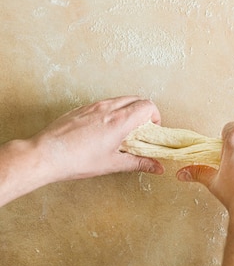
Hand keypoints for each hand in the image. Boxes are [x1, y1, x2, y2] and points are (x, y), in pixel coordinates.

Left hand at [30, 96, 163, 183]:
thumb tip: (156, 167)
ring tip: (123, 129)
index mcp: (120, 121)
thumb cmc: (76, 160)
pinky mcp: (81, 108)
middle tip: (141, 129)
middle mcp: (108, 108)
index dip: (154, 116)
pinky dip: (112, 110)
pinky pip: (104, 103)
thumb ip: (139, 163)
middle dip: (144, 112)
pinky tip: (104, 128)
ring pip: (120, 99)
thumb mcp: (112, 163)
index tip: (151, 130)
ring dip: (128, 109)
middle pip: (136, 99)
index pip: (147, 106)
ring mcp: (93, 106)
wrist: (45, 155)